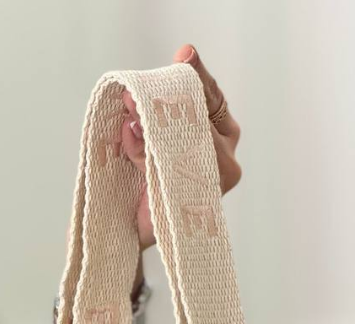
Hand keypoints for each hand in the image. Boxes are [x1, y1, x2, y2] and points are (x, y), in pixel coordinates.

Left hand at [122, 44, 242, 249]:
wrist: (132, 237)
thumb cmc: (143, 190)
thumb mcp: (145, 150)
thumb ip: (144, 129)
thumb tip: (131, 111)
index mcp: (220, 135)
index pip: (211, 98)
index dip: (198, 76)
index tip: (184, 55)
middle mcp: (225, 156)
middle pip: (202, 116)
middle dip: (165, 101)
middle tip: (135, 94)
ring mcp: (217, 179)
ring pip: (189, 140)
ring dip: (154, 126)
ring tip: (129, 115)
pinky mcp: (202, 199)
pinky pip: (175, 168)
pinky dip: (148, 153)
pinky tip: (133, 141)